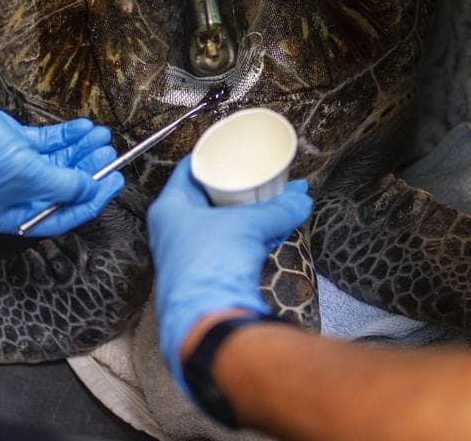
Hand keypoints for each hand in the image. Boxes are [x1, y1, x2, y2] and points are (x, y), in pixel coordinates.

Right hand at [0, 49, 124, 235]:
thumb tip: (88, 188)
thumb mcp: (25, 175)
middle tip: (110, 155)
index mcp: (5, 216)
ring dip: (79, 149)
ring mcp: (8, 166)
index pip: (58, 217)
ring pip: (54, 162)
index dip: (89, 201)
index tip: (112, 184)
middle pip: (59, 187)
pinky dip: (65, 136)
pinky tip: (84, 128)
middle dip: (87, 170)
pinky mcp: (8, 141)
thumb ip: (62, 184)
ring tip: (102, 136)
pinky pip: (44, 143)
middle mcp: (8, 194)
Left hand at [148, 155, 311, 389]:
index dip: (211, 157)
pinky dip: (247, 238)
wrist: (207, 322)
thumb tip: (301, 199)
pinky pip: (227, 248)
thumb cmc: (210, 266)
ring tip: (270, 203)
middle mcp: (172, 231)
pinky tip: (269, 232)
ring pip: (218, 225)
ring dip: (244, 216)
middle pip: (205, 199)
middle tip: (256, 176)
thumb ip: (278, 210)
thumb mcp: (248, 226)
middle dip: (235, 189)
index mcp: (169, 208)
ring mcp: (186, 256)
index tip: (231, 149)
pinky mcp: (203, 277)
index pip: (188, 170)